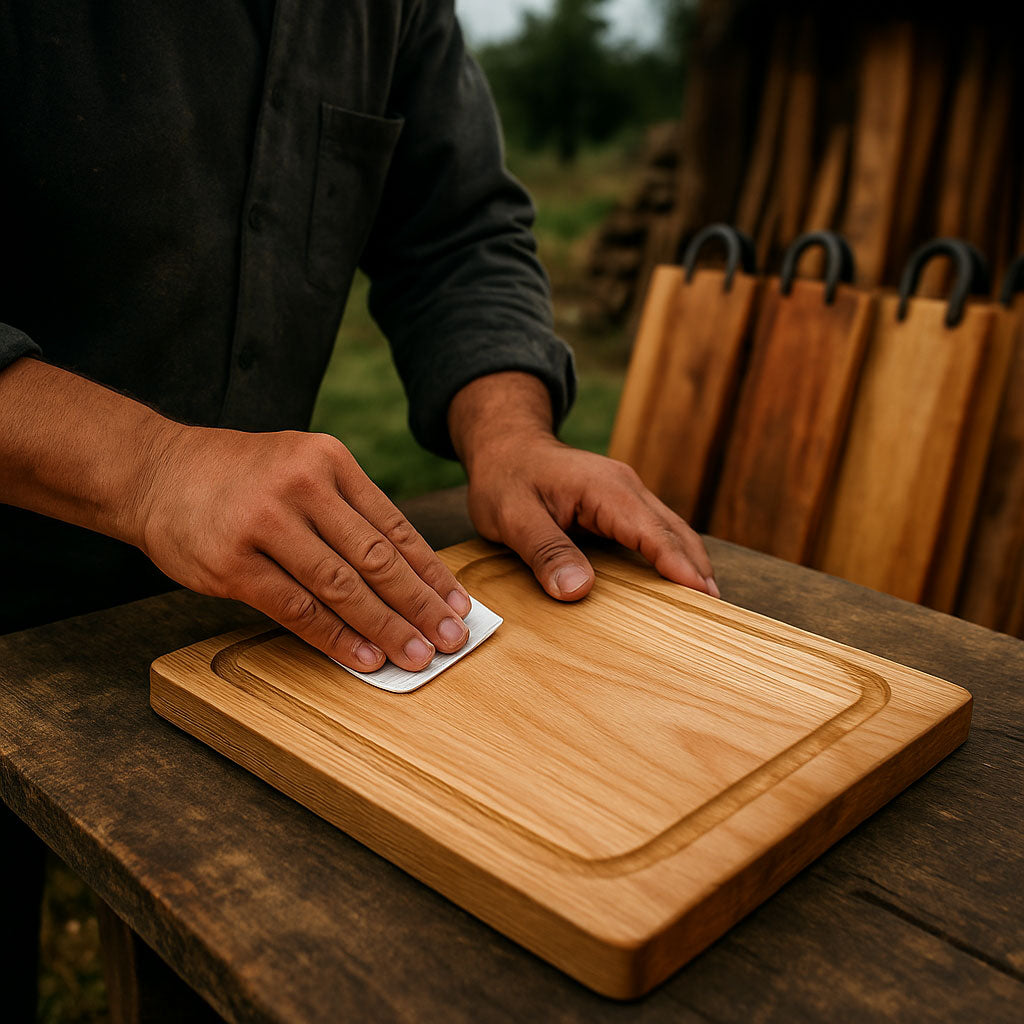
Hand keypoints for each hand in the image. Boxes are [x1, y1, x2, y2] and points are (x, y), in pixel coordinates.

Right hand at [134, 426, 471, 670]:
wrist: (155, 471)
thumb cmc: (240, 477)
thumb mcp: (300, 466)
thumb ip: (347, 508)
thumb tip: (406, 574)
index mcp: (329, 460)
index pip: (395, 525)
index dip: (431, 571)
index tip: (459, 604)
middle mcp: (303, 485)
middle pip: (377, 558)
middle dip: (421, 605)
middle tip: (452, 638)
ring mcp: (266, 523)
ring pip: (342, 586)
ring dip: (386, 627)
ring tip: (417, 656)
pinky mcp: (233, 563)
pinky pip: (296, 608)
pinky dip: (335, 638)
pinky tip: (363, 657)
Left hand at [449, 372, 716, 600]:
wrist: (506, 445)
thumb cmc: (506, 478)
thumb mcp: (513, 516)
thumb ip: (545, 550)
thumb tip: (578, 590)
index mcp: (605, 489)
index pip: (652, 533)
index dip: (678, 567)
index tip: (704, 596)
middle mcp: (626, 488)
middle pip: (675, 532)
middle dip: (698, 570)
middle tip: (717, 614)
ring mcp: (627, 494)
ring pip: (672, 530)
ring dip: (691, 564)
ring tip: (707, 605)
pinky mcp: (622, 504)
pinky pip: (656, 530)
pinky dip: (673, 555)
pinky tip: (678, 582)